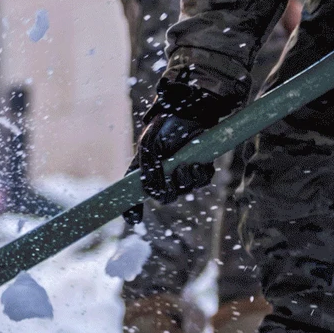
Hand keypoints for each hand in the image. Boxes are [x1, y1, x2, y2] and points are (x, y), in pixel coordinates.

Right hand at [133, 71, 242, 202]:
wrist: (189, 112)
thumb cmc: (165, 126)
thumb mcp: (149, 145)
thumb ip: (147, 168)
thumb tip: (149, 191)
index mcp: (146, 170)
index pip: (135, 195)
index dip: (132, 210)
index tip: (133, 220)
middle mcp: (163, 174)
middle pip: (165, 196)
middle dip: (169, 188)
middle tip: (173, 173)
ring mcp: (182, 173)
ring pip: (185, 190)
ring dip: (185, 179)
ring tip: (187, 163)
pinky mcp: (200, 169)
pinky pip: (201, 181)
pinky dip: (200, 174)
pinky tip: (197, 162)